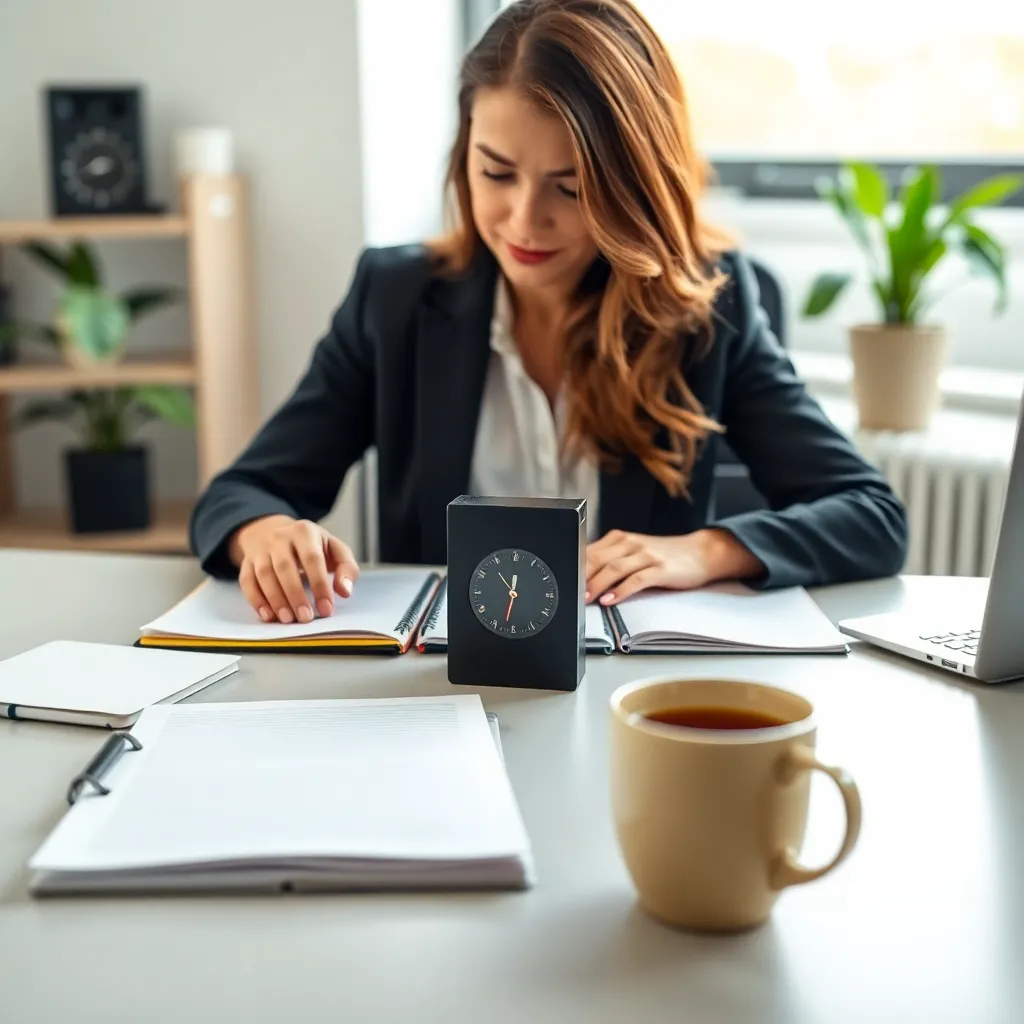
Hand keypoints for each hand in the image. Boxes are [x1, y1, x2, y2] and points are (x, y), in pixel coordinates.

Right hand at [228, 515, 359, 623]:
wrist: (273, 530)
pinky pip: (247, 581)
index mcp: (305, 532)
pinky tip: (268, 615)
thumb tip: (345, 591)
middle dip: (295, 595)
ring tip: (288, 619)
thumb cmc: (310, 545)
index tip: (326, 608)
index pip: (313, 559)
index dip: (320, 585)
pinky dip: (256, 600)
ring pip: (264, 575)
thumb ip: (347, 568)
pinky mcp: (246, 562)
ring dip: (275, 600)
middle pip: (285, 567)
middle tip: (305, 617)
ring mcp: (260, 550)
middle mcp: (280, 538)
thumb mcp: (334, 549)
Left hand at [585, 528, 764, 605]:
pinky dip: (620, 590)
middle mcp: (631, 543)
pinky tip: (610, 600)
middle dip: (580, 576)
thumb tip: (583, 577)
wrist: (701, 553)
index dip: (573, 566)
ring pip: (614, 568)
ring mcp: (646, 555)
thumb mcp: (635, 553)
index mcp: (620, 539)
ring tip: (584, 599)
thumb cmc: (664, 556)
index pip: (589, 551)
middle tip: (567, 592)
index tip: (561, 580)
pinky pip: (636, 579)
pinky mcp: (660, 569)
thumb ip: (611, 561)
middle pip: (598, 559)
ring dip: (596, 584)